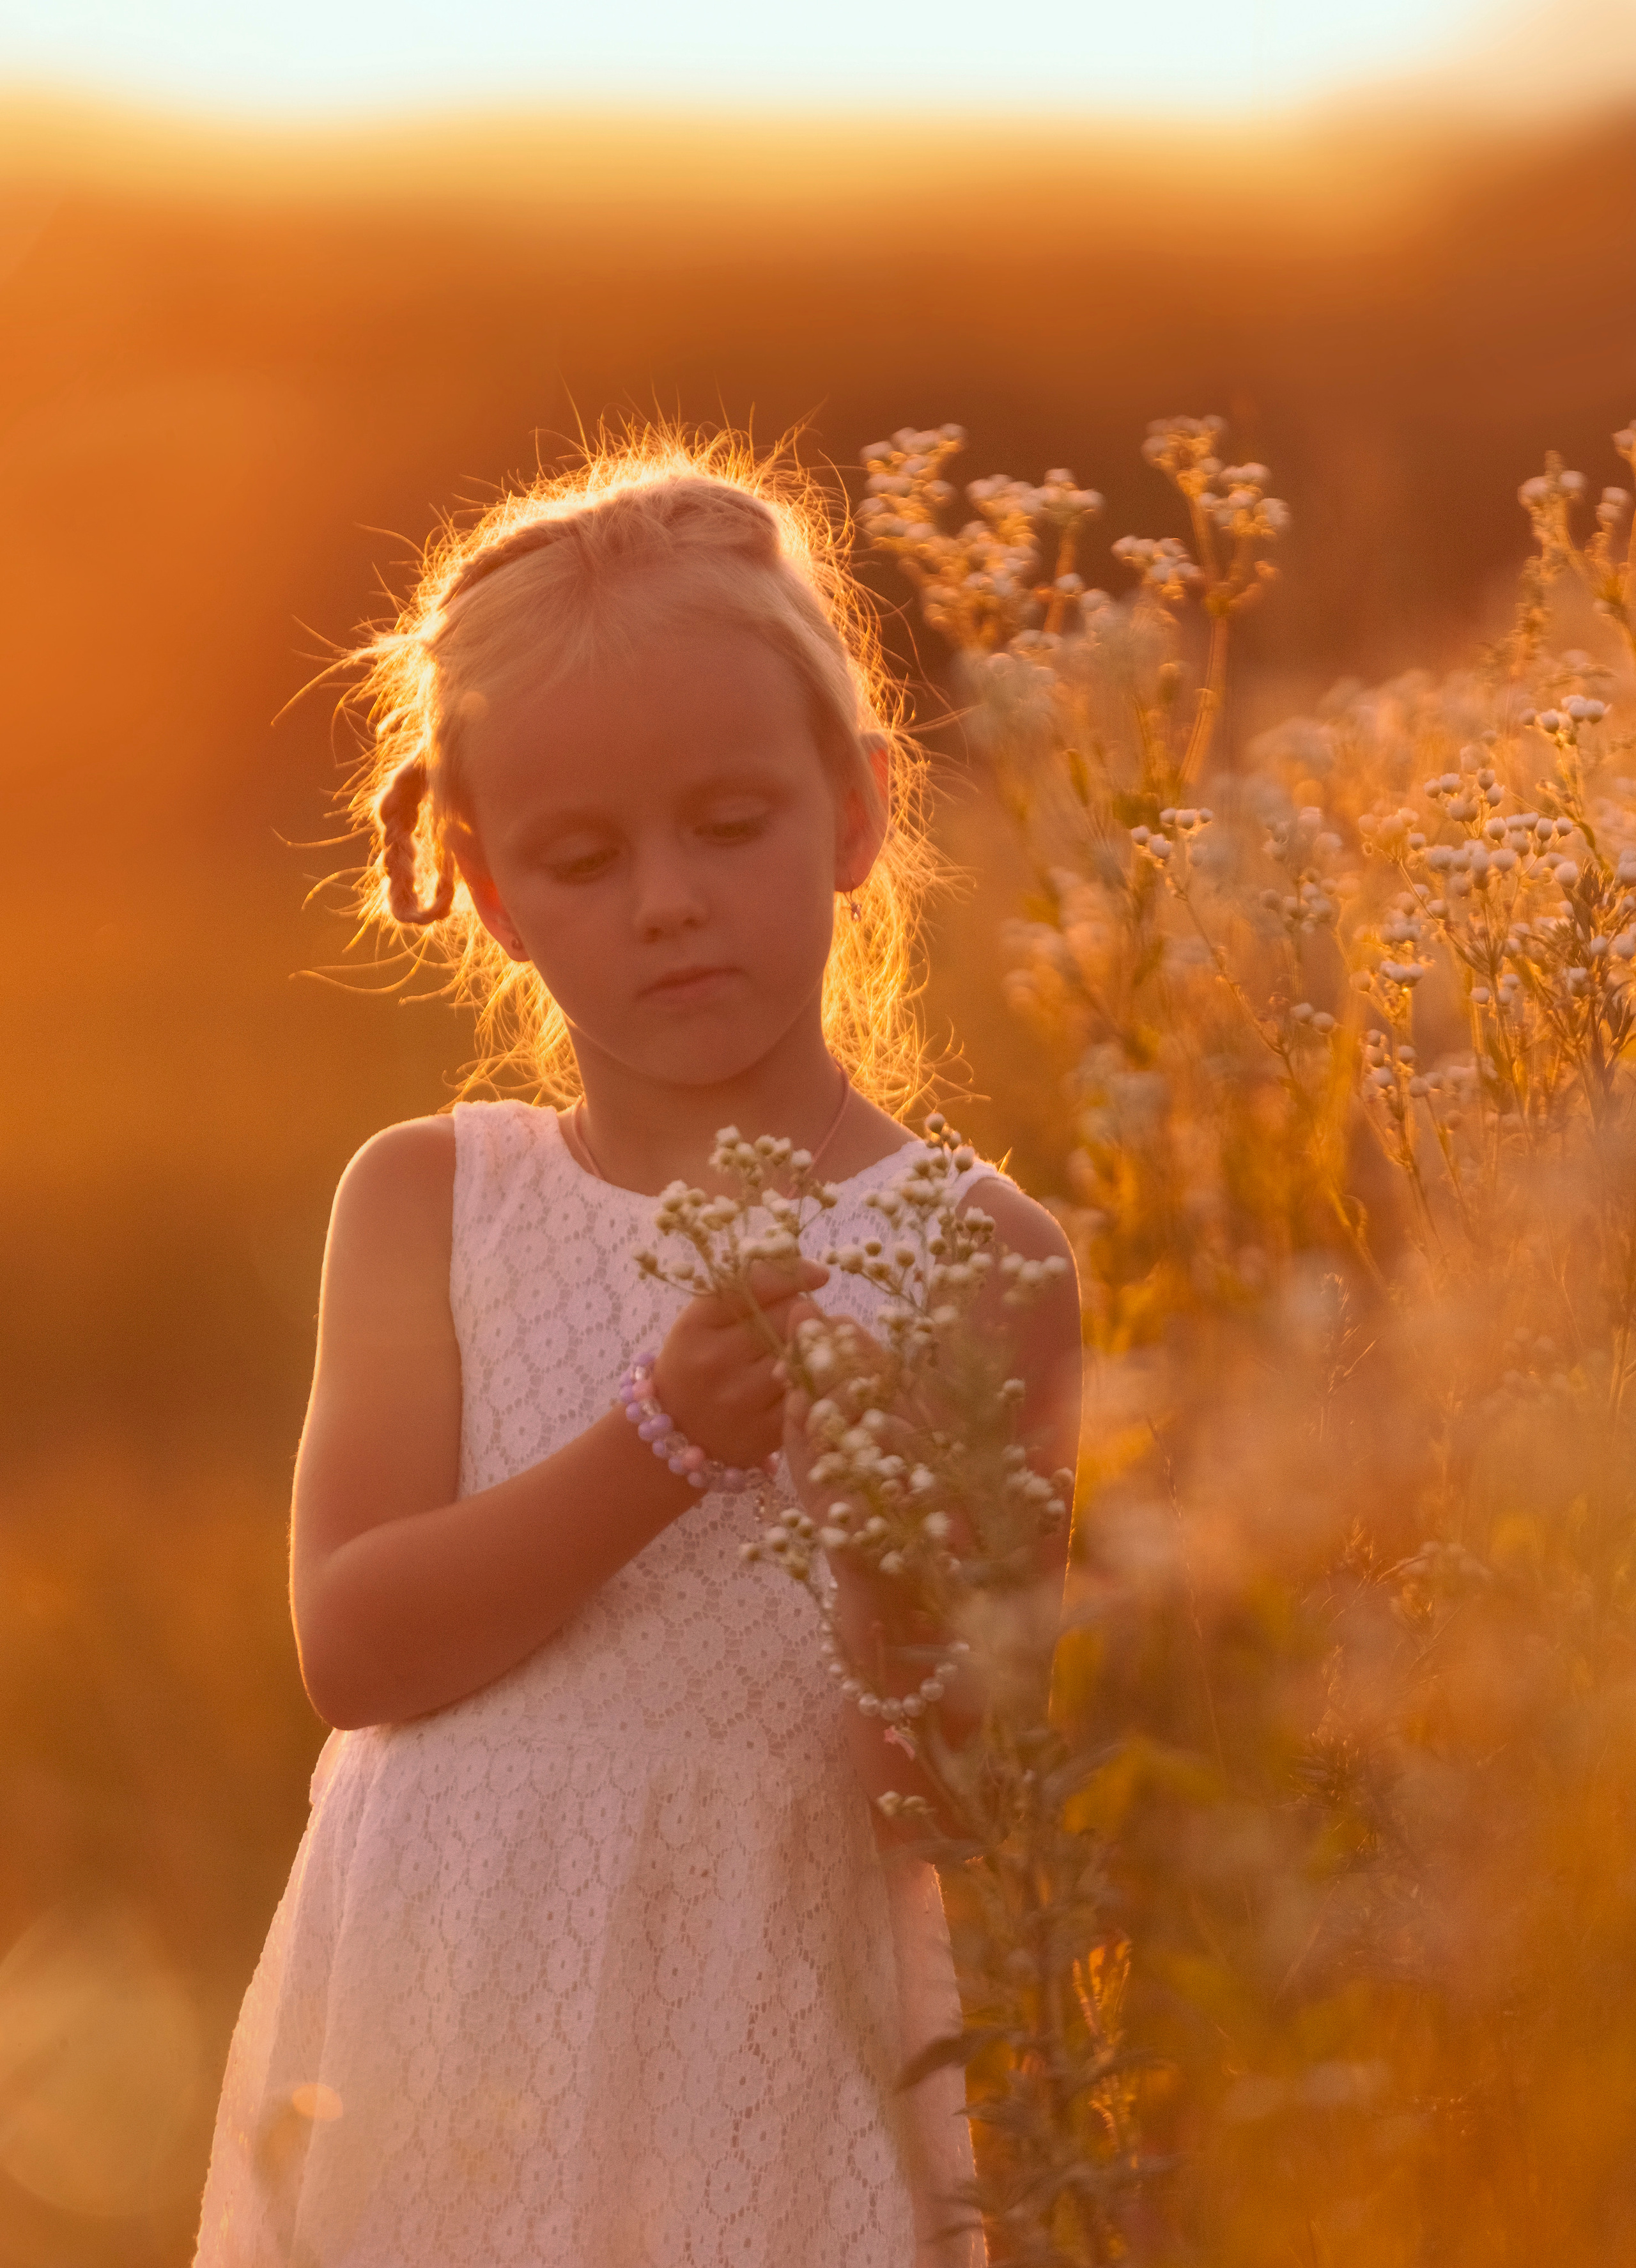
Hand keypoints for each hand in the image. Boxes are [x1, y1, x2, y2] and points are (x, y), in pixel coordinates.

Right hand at [651, 1258, 828, 1470]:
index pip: (752, 1287)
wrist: (673, 1434)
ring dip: (813, 1346)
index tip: (819, 1272)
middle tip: (803, 1319)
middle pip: (785, 1318)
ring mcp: (740, 1399)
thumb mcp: (702, 1322)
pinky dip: (814, 1380)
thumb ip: (742, 1293)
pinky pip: (806, 1392)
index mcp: (695, 1325)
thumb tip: (803, 1269)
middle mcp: (714, 1361)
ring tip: (806, 1347)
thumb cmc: (695, 1364)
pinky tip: (809, 1377)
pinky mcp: (764, 1431)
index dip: (792, 1275)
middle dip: (802, 1313)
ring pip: (800, 1354)